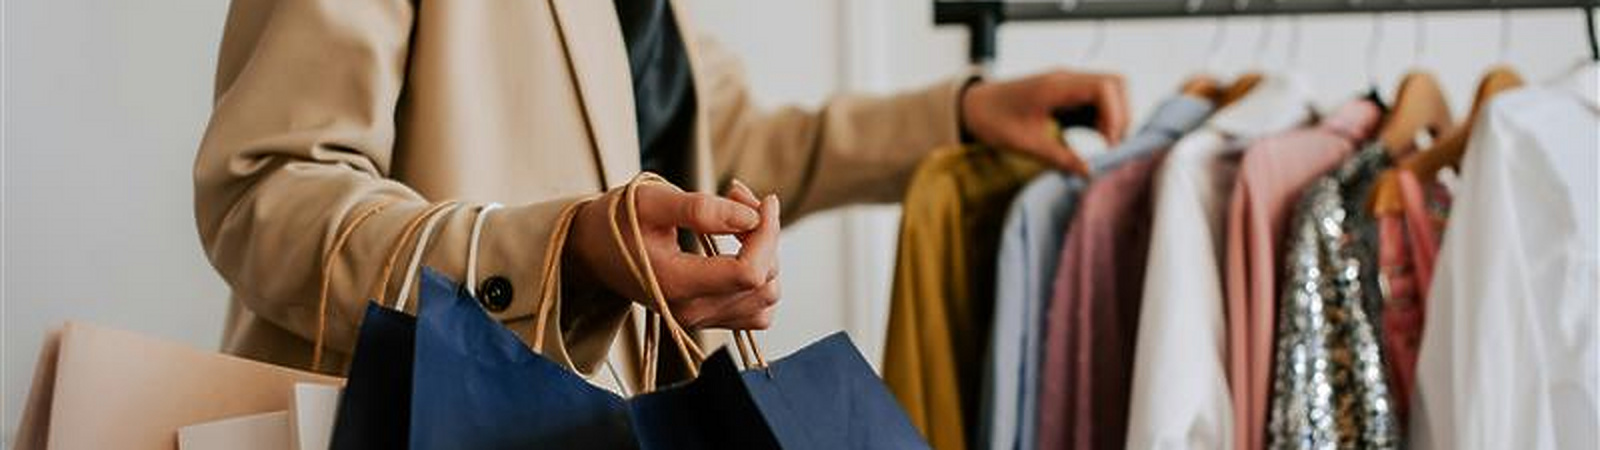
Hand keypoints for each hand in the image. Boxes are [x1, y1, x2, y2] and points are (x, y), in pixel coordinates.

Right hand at [566, 179, 780, 329]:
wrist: (592, 251)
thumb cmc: (617, 222)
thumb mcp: (651, 202)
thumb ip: (700, 209)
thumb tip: (751, 216)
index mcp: (675, 284)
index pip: (748, 272)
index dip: (767, 233)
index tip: (764, 200)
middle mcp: (691, 312)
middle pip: (764, 283)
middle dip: (765, 234)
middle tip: (738, 196)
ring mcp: (701, 321)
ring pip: (767, 297)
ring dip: (766, 254)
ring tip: (739, 218)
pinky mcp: (708, 320)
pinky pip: (757, 309)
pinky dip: (761, 276)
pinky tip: (742, 247)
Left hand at [959, 70, 1129, 174]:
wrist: (973, 107)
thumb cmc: (993, 120)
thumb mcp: (1026, 145)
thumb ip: (1060, 158)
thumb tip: (1090, 173)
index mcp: (1057, 86)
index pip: (1105, 87)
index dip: (1115, 115)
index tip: (1110, 144)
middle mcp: (1068, 80)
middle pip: (1116, 85)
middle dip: (1121, 116)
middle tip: (1112, 147)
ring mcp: (1069, 86)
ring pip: (1111, 93)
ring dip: (1114, 119)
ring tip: (1106, 148)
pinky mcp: (1068, 96)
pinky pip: (1097, 103)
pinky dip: (1103, 121)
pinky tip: (1097, 142)